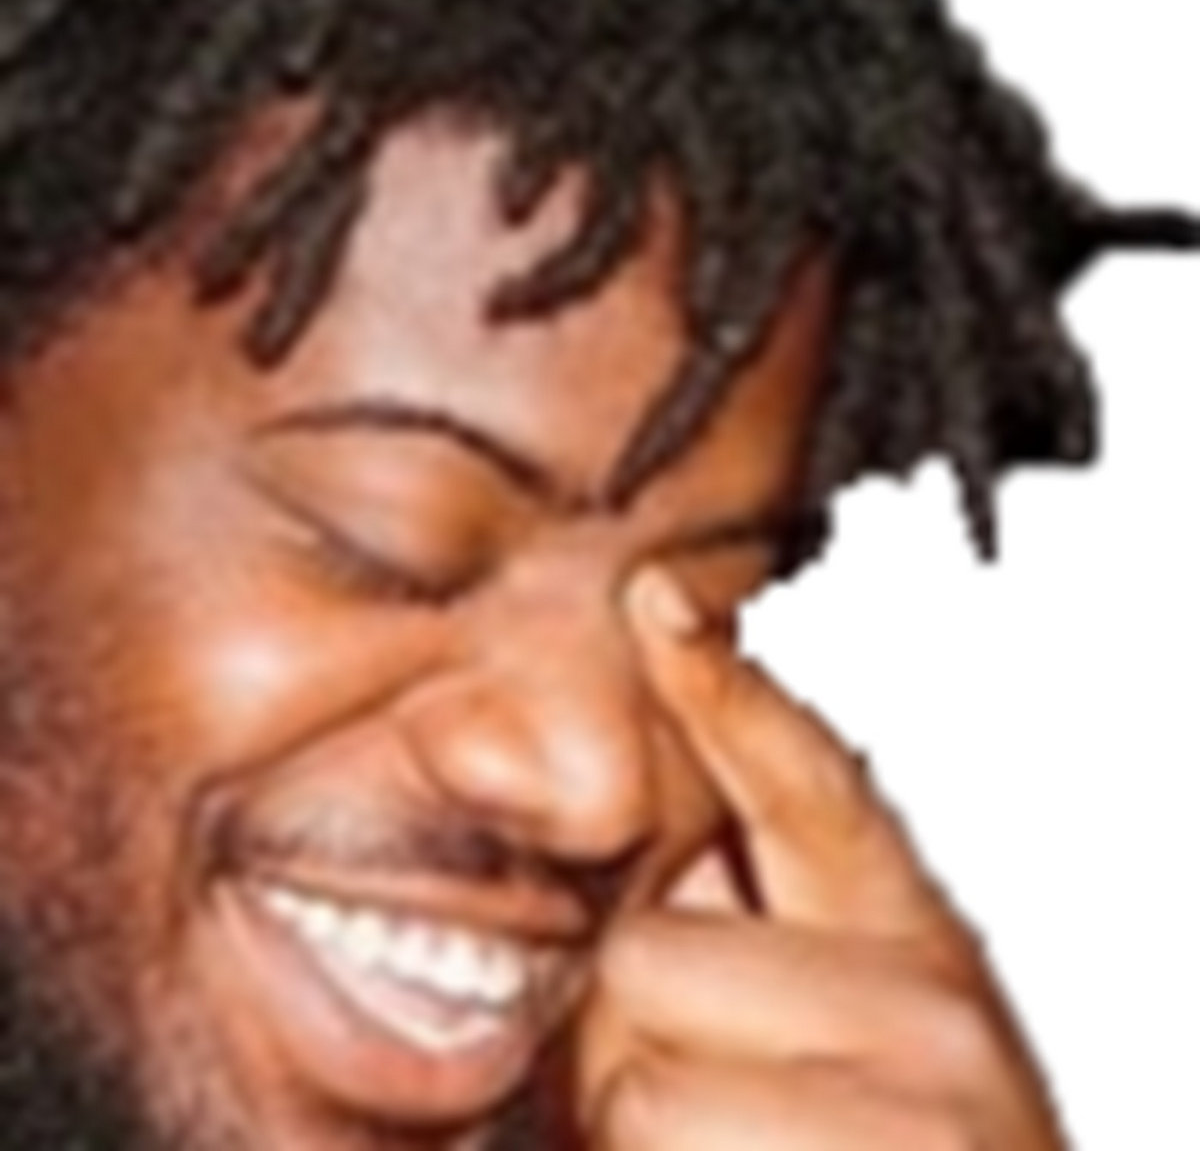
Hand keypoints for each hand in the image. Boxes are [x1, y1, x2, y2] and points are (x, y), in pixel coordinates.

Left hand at [576, 568, 1066, 1149]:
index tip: (656, 599)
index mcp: (920, 943)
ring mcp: (912, 1115)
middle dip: (634, 1040)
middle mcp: (930, 1012)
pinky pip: (644, 1150)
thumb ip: (764, 945)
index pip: (811, 784)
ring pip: (630, 1084)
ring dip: (639, 1137)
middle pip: (645, 963)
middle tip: (714, 1098)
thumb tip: (667, 877)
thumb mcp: (870, 1036)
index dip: (727, 689)